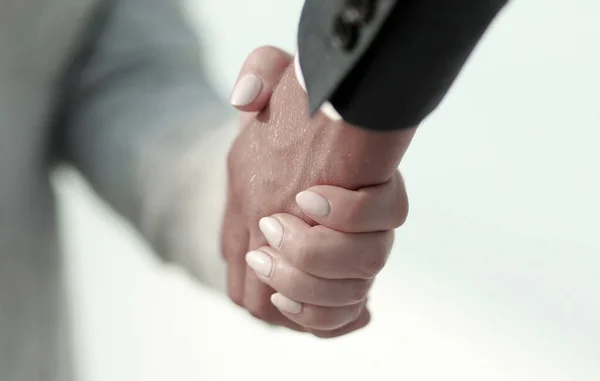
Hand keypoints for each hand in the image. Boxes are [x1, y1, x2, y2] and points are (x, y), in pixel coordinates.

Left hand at [223, 46, 414, 335]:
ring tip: (263, 260)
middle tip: (271, 228)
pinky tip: (285, 300)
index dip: (351, 212)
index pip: (387, 209)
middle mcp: (366, 224)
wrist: (270, 162)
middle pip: (371, 260)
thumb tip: (246, 98)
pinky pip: (340, 320)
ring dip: (307, 285)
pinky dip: (318, 318)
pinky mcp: (333, 287)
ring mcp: (352, 259)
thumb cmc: (277, 127)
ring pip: (354, 294)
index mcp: (364, 180)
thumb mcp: (268, 87)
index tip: (303, 197)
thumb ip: (262, 72)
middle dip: (315, 253)